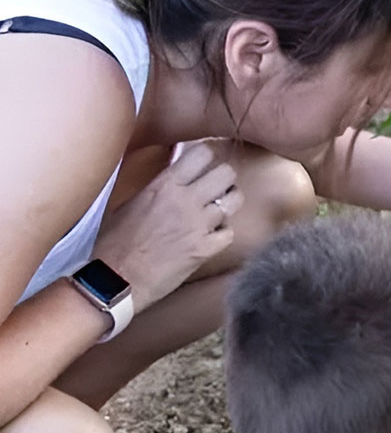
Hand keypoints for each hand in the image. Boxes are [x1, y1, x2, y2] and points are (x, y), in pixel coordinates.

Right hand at [92, 143, 242, 309]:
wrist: (114, 278)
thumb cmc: (115, 242)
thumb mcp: (132, 202)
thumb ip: (158, 187)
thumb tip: (175, 178)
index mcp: (164, 184)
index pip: (202, 153)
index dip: (208, 158)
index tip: (205, 166)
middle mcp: (185, 200)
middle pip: (227, 173)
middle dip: (225, 180)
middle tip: (217, 189)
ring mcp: (198, 224)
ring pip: (234, 201)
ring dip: (229, 205)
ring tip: (218, 212)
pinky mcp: (205, 249)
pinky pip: (230, 233)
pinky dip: (224, 234)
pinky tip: (212, 238)